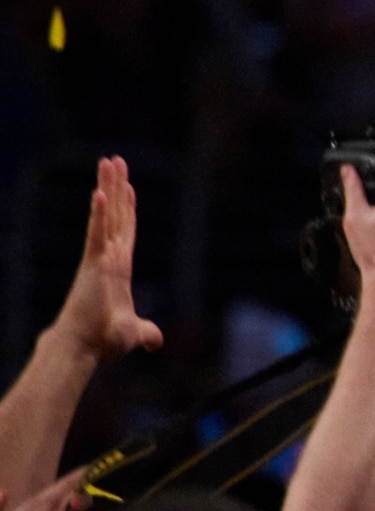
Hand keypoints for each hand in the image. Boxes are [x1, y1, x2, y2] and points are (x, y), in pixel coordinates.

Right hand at [51, 157, 158, 364]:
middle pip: (118, 215)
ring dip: (108, 188)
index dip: (128, 210)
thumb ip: (146, 332)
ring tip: (108, 162)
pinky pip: (98, 234)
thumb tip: (157, 341)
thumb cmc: (101, 343)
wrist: (82, 350)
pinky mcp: (93, 265)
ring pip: (107, 216)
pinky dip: (100, 214)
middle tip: (114, 159)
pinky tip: (101, 193)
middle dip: (117, 185)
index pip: (127, 232)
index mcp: (120, 270)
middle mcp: (110, 258)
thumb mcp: (133, 334)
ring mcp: (101, 259)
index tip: (128, 187)